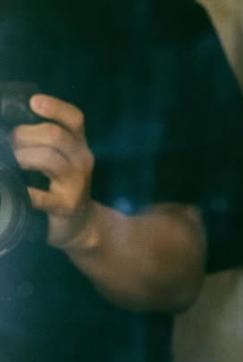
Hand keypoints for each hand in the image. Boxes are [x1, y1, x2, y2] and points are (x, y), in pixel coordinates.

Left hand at [11, 93, 96, 250]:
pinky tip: (15, 188)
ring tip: (9, 162)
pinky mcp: (67, 207)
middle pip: (55, 135)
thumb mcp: (62, 158)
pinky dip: (25, 192)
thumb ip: (46, 140)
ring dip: (21, 156)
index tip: (33, 102)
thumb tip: (10, 124)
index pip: (74, 119)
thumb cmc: (61, 186)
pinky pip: (41, 197)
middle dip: (24, 134)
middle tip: (8, 141)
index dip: (55, 107)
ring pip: (48, 158)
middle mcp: (82, 162)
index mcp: (79, 146)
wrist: (81, 225)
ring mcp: (76, 185)